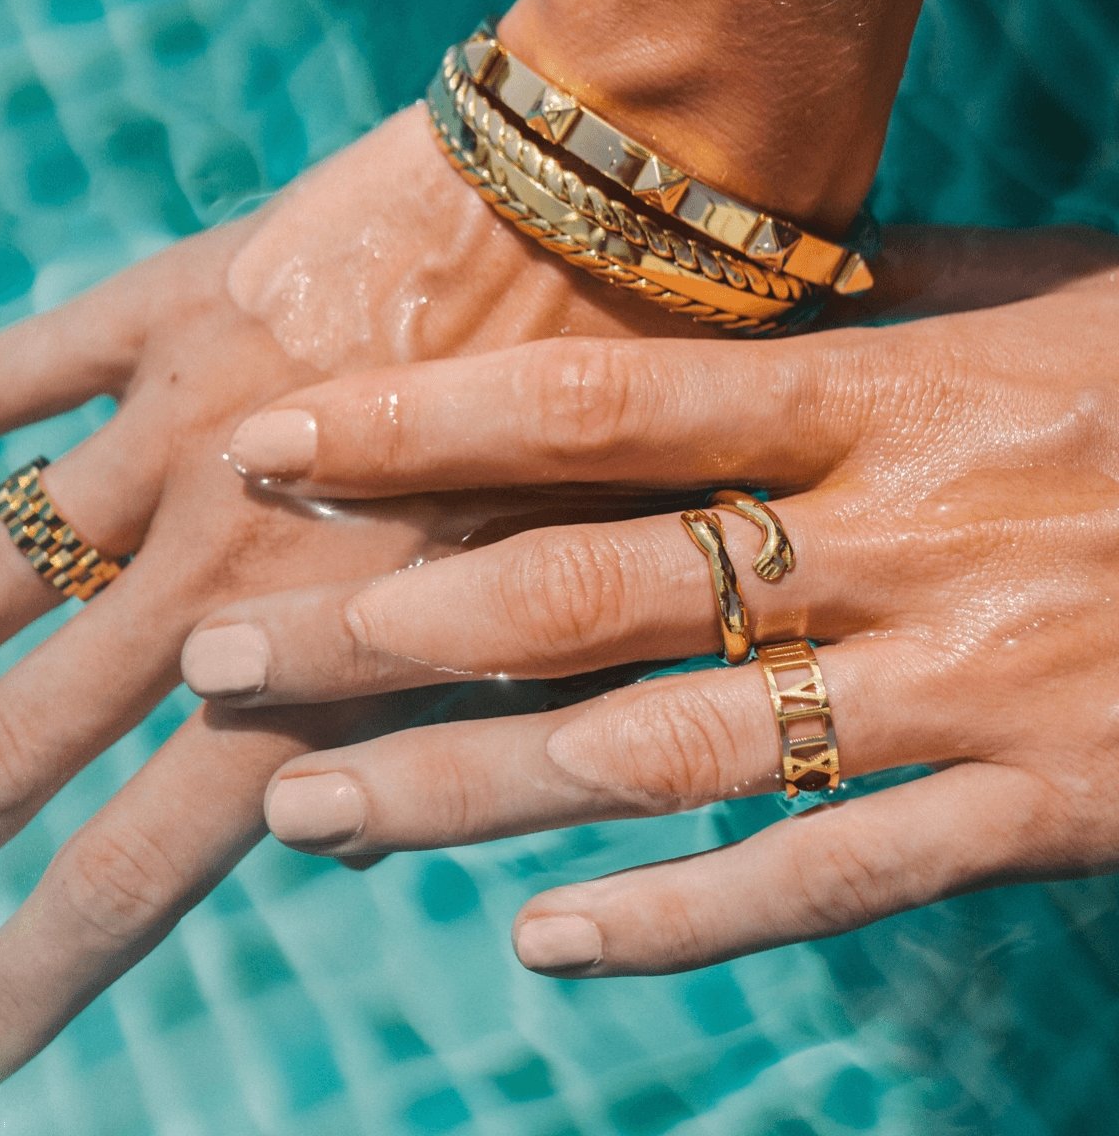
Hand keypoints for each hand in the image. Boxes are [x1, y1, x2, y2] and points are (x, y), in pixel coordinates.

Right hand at [0, 102, 680, 1112]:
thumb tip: (334, 844)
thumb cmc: (621, 435)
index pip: (139, 865)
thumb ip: (441, 741)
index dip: (31, 979)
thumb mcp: (555, 624)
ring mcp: (186, 429)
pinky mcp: (178, 308)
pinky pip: (17, 369)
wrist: (613, 226)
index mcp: (332, 663)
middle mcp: (229, 562)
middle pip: (22, 741)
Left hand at [184, 227, 1118, 974]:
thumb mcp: (1015, 306)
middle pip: (578, 593)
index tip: (272, 453)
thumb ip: (848, 315)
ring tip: (311, 813)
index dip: (419, 428)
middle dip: (382, 633)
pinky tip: (543, 950)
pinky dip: (679, 922)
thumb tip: (683, 311)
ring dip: (471, 790)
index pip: (592, 409)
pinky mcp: (1048, 808)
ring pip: (662, 755)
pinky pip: (828, 877)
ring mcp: (966, 688)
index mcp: (878, 395)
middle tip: (220, 664)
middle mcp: (894, 541)